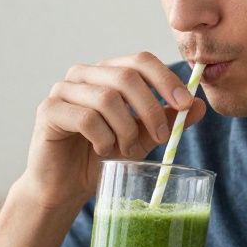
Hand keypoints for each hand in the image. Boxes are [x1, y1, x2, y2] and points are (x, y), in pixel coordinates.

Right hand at [20, 53, 205, 209]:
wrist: (66, 186)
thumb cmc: (102, 156)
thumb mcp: (142, 138)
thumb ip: (166, 120)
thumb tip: (199, 105)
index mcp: (108, 72)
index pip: (141, 60)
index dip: (166, 80)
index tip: (185, 104)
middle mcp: (84, 74)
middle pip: (126, 76)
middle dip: (150, 109)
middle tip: (160, 137)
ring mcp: (63, 89)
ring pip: (107, 98)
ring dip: (125, 130)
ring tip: (125, 150)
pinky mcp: (48, 110)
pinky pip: (86, 118)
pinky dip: (103, 139)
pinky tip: (102, 151)